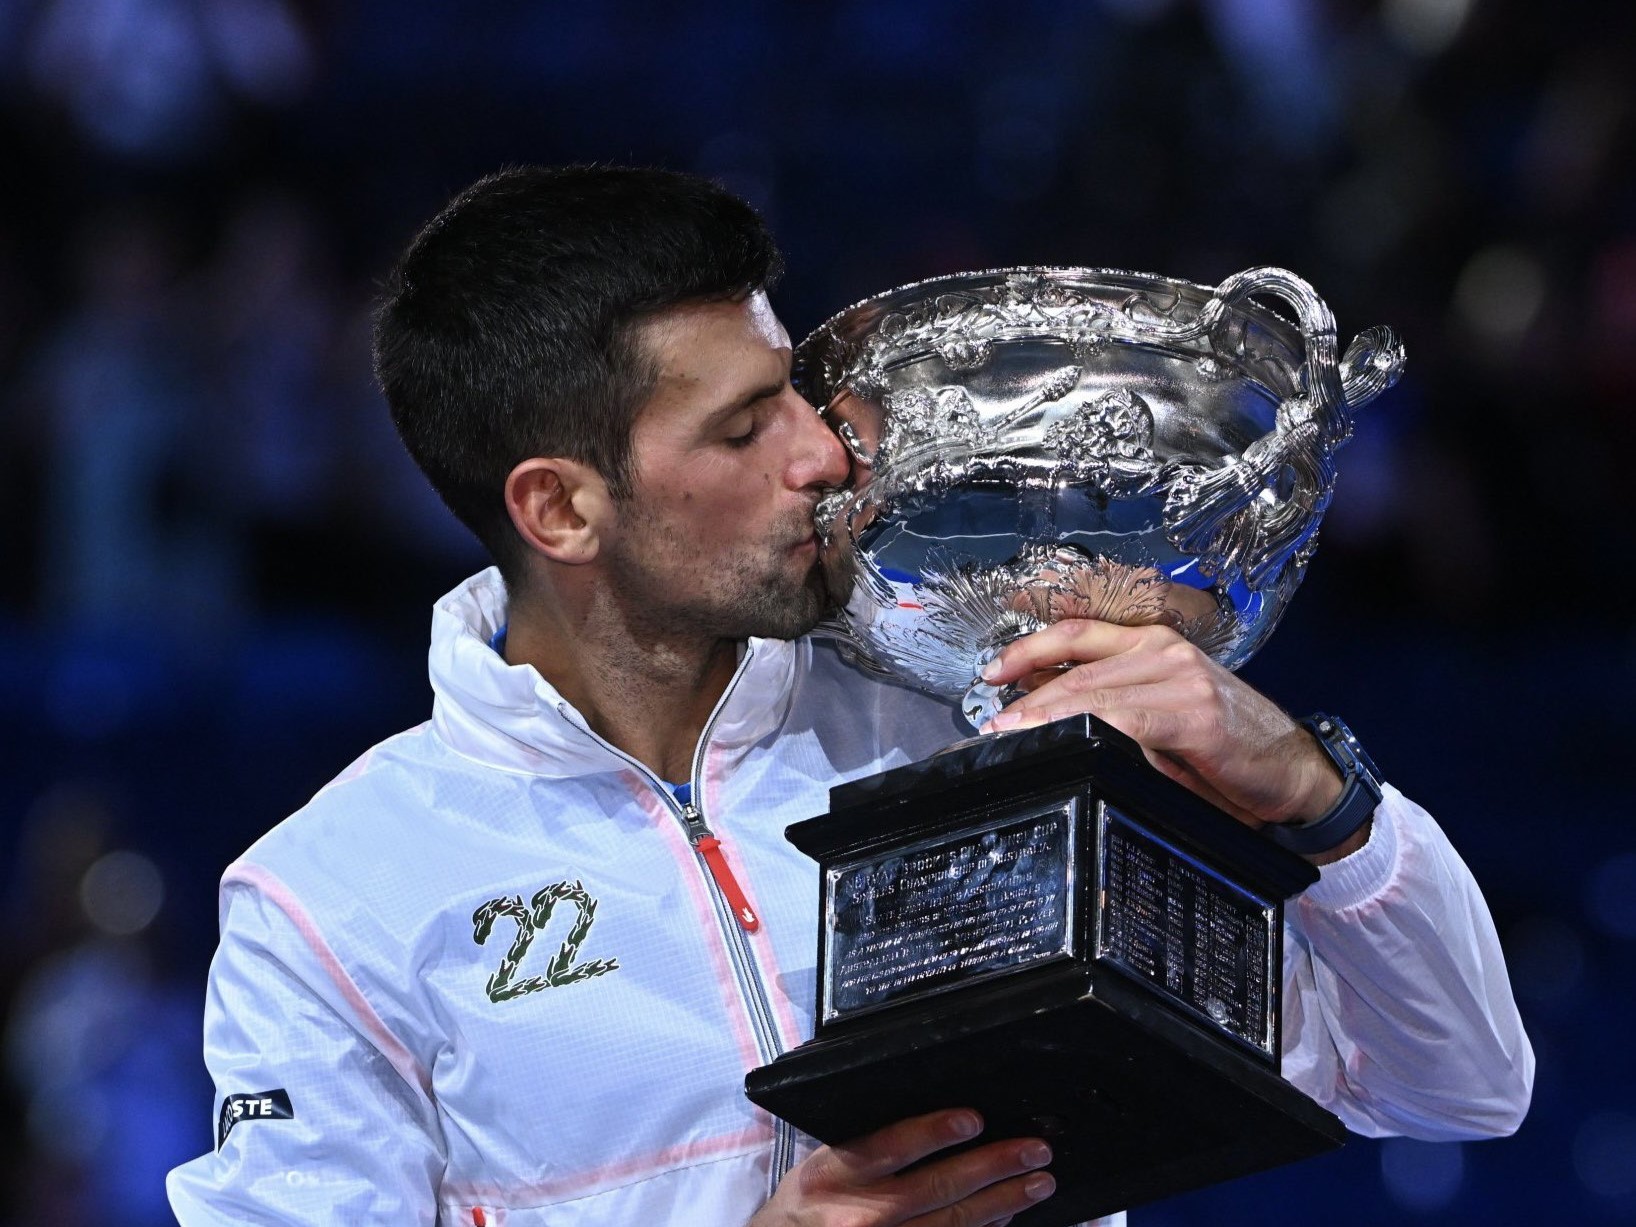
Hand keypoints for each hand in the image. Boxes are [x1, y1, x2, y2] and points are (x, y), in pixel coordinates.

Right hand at [748, 1108, 1054, 1226]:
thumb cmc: (809, 1204)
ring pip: (953, 1225)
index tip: (974, 1119)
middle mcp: (858, 1215)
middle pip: (936, 1188)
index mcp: (834, 1173)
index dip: (935, 1132)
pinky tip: (1006, 1216)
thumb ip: (869, 1144)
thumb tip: (939, 1115)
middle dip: (993, 1166)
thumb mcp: (823, 1163)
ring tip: (1037, 1182)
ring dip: (1003, 1202)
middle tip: (1034, 1150)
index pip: (891, 1147)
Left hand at [978, 620, 1352, 848]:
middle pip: (1077, 662)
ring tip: (1013, 732)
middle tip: (993, 720)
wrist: (1293, 773)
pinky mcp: (1197, 713)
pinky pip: (1129, 718)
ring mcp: (1182, 677)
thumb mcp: (1160, 717)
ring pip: (1096, 688)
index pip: (1077, 633)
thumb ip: (1111, 703)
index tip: (992, 672)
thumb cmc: (1224, 749)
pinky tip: (1064, 738)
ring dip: (1047, 713)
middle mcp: (1165, 650)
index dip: (1029, 648)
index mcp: (1153, 643)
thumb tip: (1044, 702)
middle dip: (1027, 692)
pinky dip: (1089, 728)